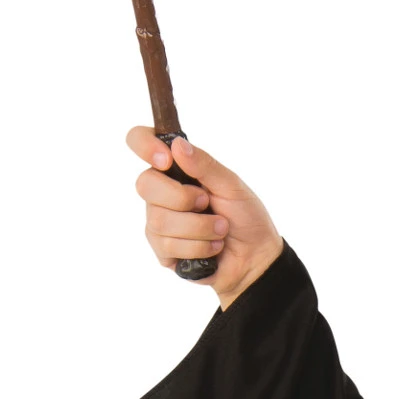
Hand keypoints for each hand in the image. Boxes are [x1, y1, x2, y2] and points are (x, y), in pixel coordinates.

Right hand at [126, 128, 283, 308]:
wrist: (257, 258)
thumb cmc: (246, 218)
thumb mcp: (232, 185)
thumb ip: (205, 165)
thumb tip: (177, 145)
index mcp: (176, 169)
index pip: (140, 141)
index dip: (144, 145)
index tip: (166, 159)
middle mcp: (162, 193)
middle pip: (145, 184)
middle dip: (182, 197)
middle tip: (207, 203)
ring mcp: (159, 222)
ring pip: (159, 220)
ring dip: (200, 227)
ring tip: (220, 231)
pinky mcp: (164, 251)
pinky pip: (168, 246)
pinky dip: (199, 247)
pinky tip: (213, 248)